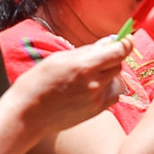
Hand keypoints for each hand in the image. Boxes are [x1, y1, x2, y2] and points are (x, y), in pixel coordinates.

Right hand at [10, 36, 132, 135]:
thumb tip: (109, 42)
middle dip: (113, 57)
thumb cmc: (38, 83)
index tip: (125, 39)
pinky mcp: (96, 111)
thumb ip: (87, 50)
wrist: (28, 115)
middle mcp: (94, 83)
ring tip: (92, 74)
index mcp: (84, 65)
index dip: (126, 42)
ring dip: (110, 74)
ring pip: (117, 80)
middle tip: (98, 57)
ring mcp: (97, 99)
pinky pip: (113, 95)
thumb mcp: (59, 58)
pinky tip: (93, 87)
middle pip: (118, 64)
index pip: (119, 51)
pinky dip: (108, 88)